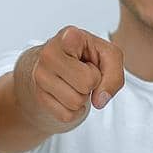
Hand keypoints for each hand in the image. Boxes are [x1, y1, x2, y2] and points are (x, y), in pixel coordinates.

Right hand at [9, 26, 125, 135]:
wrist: (59, 61)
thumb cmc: (86, 55)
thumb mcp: (109, 56)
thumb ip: (114, 76)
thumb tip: (99, 101)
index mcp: (69, 37)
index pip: (91, 73)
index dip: (99, 72)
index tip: (88, 58)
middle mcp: (49, 53)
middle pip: (86, 86)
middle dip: (92, 84)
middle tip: (83, 72)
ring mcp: (39, 75)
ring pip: (75, 102)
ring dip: (82, 97)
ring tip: (75, 81)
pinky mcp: (38, 95)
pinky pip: (66, 115)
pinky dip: (73, 109)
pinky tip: (69, 92)